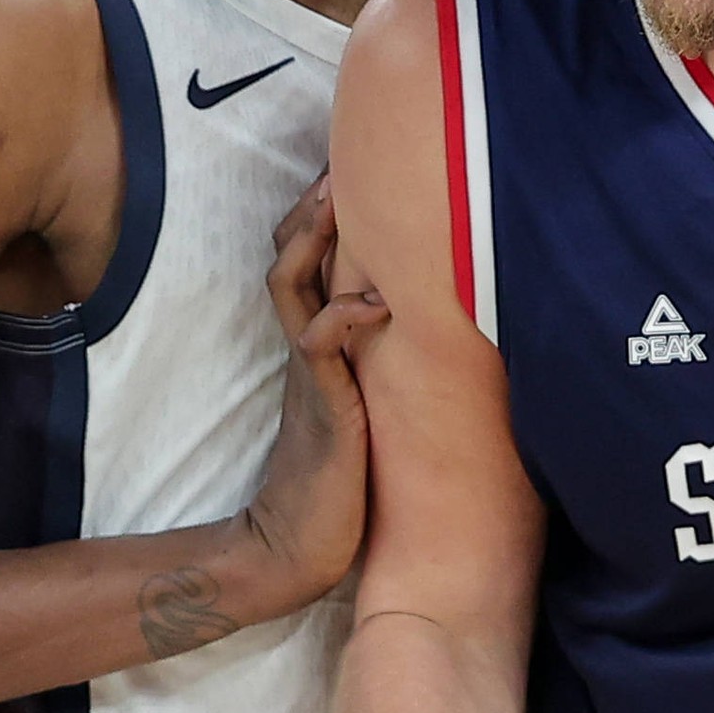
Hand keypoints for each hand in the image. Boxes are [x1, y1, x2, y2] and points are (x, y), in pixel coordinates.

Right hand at [234, 177, 389, 615]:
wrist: (296, 547)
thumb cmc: (341, 486)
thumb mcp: (367, 410)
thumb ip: (379, 371)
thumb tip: (425, 338)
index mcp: (314, 348)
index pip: (304, 266)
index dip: (318, 220)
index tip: (345, 175)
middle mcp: (305, 350)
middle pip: (288, 257)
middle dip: (310, 208)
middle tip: (337, 164)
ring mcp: (309, 373)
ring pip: (292, 283)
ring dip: (315, 239)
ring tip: (343, 199)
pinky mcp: (324, 403)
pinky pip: (320, 341)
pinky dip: (346, 313)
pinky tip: (379, 299)